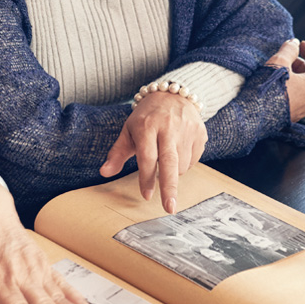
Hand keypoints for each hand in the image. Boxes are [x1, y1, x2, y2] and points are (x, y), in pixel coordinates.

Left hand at [99, 92, 206, 213]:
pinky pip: (194, 159)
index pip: (147, 157)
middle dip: (170, 187)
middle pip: (170, 162)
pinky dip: (185, 164)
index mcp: (147, 126)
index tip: (146, 196)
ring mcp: (186, 130)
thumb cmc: (146, 117)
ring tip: (165, 158)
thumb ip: (117, 153)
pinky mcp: (200, 133)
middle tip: (169, 208)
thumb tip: (104, 173)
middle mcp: (168, 128)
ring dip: (173, 173)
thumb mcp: (128, 131)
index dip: (146, 177)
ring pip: (182, 165)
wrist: (173, 95)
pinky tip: (178, 151)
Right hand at [266, 38, 304, 120]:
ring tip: (278, 71)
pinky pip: (295, 98)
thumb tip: (295, 43)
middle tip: (286, 57)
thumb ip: (289, 50)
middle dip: (300, 63)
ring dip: (294, 76)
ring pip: (303, 88)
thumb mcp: (278, 62)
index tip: (301, 44)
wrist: (254, 115)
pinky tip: (276, 85)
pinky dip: (290, 88)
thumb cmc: (268, 89)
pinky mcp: (291, 116)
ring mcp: (302, 109)